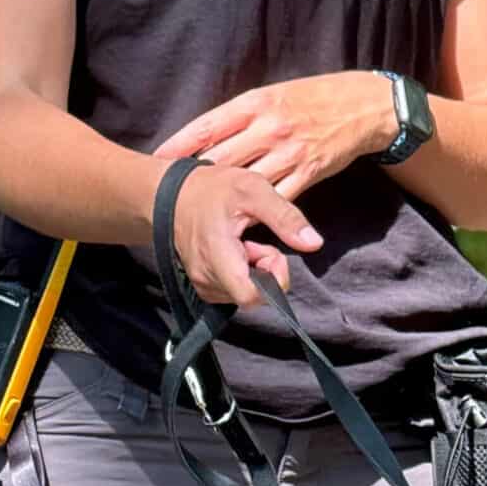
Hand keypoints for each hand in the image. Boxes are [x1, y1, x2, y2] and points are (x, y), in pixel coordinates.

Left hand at [153, 72, 396, 202]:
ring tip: (199, 213)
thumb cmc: (312, 98)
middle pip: (219, 158)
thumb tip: (205, 136)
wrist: (363, 107)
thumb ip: (242, 116)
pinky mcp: (308, 172)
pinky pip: (275, 199)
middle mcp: (269, 127)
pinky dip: (257, 213)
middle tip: (169, 193)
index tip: (157, 160)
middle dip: (193, 177)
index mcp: (255, 103)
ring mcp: (288, 152)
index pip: (207, 126)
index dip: (179, 145)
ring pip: (244, 182)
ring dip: (222, 199)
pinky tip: (240, 223)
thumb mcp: (274, 95)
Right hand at [170, 162, 322, 308]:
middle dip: (264, 271)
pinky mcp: (201, 285)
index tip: (271, 251)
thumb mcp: (254, 189)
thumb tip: (315, 243)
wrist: (171, 194)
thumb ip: (285, 217)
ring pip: (243, 294)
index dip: (272, 280)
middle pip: (252, 296)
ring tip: (243, 242)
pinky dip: (241, 274)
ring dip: (253, 272)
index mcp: (217, 256)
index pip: (251, 296)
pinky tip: (234, 250)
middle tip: (256, 241)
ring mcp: (201, 284)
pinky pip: (232, 291)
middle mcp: (205, 278)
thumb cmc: (213, 189)